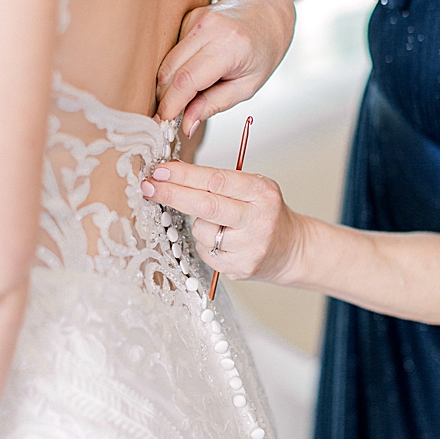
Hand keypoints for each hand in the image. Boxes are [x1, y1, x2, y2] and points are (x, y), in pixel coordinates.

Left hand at [140, 160, 307, 283]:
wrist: (290, 249)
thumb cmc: (264, 213)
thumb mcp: (252, 188)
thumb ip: (217, 181)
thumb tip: (170, 173)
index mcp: (261, 192)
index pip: (216, 179)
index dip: (184, 175)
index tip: (160, 171)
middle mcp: (259, 219)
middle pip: (205, 205)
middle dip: (171, 194)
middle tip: (148, 187)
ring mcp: (250, 246)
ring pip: (200, 230)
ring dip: (196, 224)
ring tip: (217, 223)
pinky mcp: (240, 267)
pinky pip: (204, 251)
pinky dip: (204, 243)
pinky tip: (222, 241)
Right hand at [155, 0, 294, 135]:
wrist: (268, 8)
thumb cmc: (264, 49)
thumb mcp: (248, 85)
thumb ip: (215, 104)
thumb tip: (187, 124)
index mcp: (229, 46)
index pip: (186, 80)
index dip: (170, 104)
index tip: (164, 120)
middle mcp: (209, 28)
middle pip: (169, 71)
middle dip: (166, 97)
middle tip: (173, 115)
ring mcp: (196, 20)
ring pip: (166, 62)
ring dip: (170, 84)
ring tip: (189, 94)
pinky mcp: (188, 18)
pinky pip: (172, 52)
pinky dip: (176, 69)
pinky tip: (193, 71)